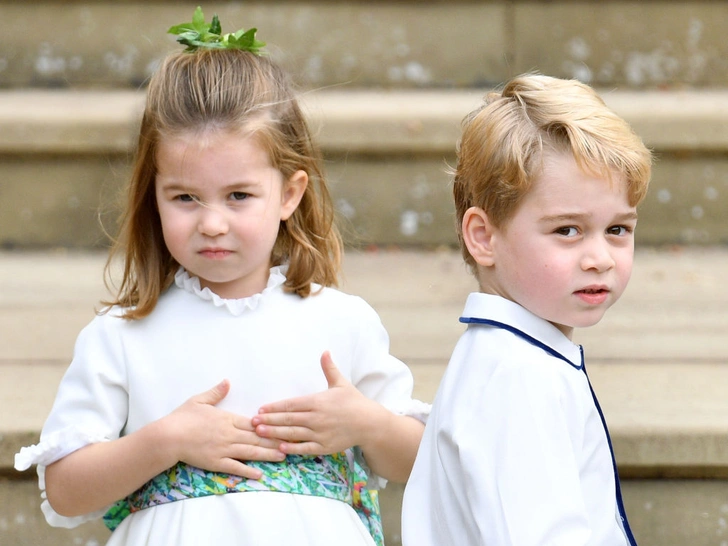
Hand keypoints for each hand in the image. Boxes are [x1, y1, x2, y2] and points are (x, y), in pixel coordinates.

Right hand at [162, 379, 284, 478]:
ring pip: (251, 452)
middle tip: (292, 442)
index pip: (254, 423)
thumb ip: (216, 392)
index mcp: (228, 419)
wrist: (168, 436)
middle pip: (257, 438)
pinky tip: (260, 474)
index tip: (284, 425)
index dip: (270, 425)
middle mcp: (230, 434)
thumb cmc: (182, 417)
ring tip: (283, 456)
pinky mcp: (217, 462)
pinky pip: (236, 467)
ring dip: (268, 455)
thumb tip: (227, 381)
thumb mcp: (199, 400)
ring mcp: (224, 449)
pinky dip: (248, 471)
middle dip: (275, 440)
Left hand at [252, 352, 382, 455]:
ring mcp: (320, 433)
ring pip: (292, 433)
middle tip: (252, 422)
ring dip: (274, 433)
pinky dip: (291, 448)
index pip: (291, 404)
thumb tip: (324, 351)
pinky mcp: (324, 446)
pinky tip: (279, 447)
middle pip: (288, 419)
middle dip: (269, 420)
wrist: (369, 423)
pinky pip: (304, 448)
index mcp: (318, 401)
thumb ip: (329, 368)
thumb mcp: (341, 383)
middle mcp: (317, 418)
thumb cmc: (353, 401)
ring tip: (259, 433)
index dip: (275, 407)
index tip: (261, 408)